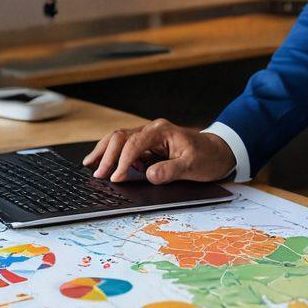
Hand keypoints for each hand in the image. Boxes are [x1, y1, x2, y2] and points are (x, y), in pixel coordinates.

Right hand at [82, 119, 235, 184]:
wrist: (218, 152)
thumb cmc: (206, 157)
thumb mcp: (192, 166)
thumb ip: (170, 170)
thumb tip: (148, 174)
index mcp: (161, 130)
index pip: (135, 143)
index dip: (123, 161)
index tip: (116, 178)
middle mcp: (152, 130)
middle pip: (121, 137)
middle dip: (108, 155)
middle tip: (98, 175)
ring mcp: (148, 136)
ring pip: (119, 138)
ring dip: (104, 151)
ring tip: (90, 164)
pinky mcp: (147, 145)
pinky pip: (125, 146)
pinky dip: (112, 153)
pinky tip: (102, 162)